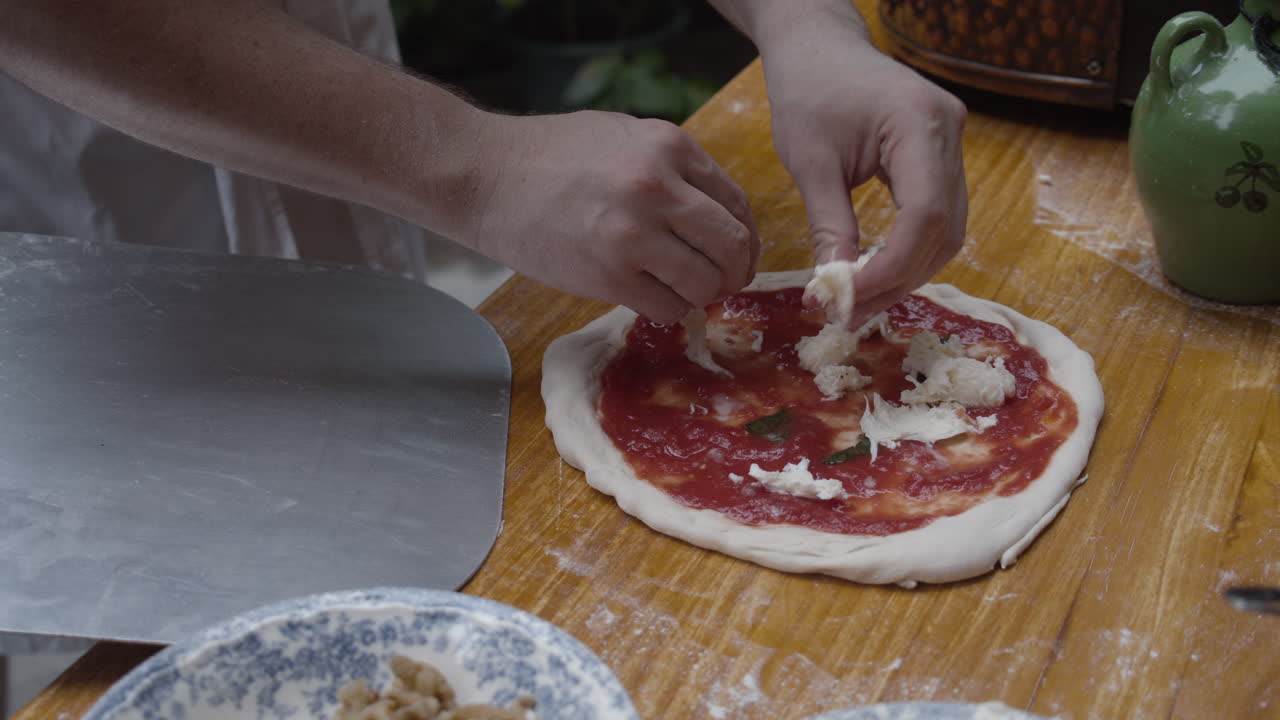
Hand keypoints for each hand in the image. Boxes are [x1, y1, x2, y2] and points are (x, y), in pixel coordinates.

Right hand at [464, 111, 759, 323]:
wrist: (485, 175)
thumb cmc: (551, 155)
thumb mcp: (624, 136)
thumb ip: (674, 167)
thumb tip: (718, 213)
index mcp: (670, 147)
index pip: (737, 204)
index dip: (745, 238)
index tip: (736, 255)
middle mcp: (659, 188)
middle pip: (732, 246)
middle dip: (735, 272)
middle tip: (723, 282)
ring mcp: (634, 234)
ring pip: (704, 284)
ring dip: (702, 295)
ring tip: (684, 291)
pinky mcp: (608, 274)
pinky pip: (666, 307)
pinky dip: (668, 309)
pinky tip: (652, 296)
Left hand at [759, 20, 967, 326]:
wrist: (818, 46)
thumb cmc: (807, 90)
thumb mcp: (810, 162)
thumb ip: (829, 226)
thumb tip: (834, 288)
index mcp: (920, 123)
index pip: (925, 215)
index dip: (893, 267)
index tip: (852, 299)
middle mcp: (949, 132)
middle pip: (943, 229)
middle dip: (899, 278)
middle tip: (850, 313)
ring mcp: (951, 142)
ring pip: (947, 229)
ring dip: (906, 271)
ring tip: (858, 301)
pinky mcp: (940, 154)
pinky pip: (937, 214)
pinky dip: (908, 248)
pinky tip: (873, 272)